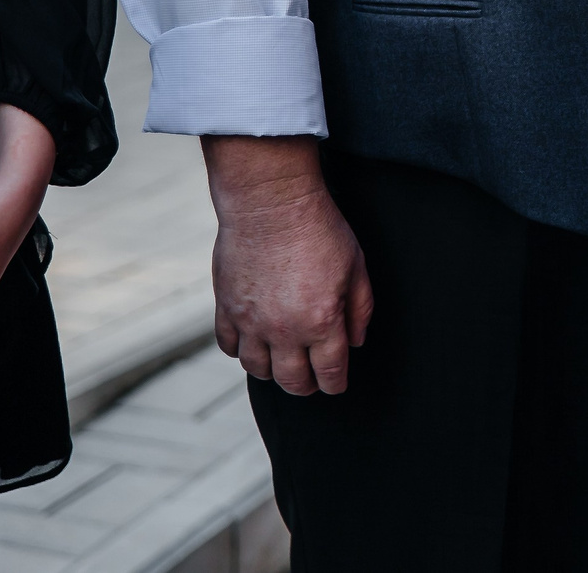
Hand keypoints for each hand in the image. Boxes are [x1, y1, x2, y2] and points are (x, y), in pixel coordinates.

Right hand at [204, 136, 372, 396]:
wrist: (270, 201)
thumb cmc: (319, 228)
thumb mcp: (356, 265)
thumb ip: (361, 309)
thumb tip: (356, 342)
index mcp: (321, 322)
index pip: (329, 373)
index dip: (335, 384)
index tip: (336, 384)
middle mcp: (284, 330)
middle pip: (292, 381)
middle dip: (305, 386)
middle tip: (311, 380)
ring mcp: (251, 322)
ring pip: (257, 370)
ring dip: (272, 371)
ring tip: (281, 362)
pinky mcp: (226, 308)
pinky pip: (228, 347)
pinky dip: (240, 351)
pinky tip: (252, 342)